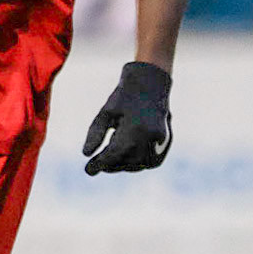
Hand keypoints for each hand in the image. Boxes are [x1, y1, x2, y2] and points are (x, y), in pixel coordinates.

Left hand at [82, 61, 172, 175]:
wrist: (151, 83)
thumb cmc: (125, 96)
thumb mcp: (106, 111)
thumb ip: (95, 133)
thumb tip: (86, 154)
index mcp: (135, 128)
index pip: (114, 154)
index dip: (100, 164)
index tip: (89, 170)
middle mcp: (151, 136)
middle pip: (127, 161)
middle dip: (110, 165)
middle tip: (97, 163)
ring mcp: (162, 140)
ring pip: (139, 164)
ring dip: (123, 164)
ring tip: (111, 153)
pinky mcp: (167, 142)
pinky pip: (150, 161)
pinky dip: (137, 162)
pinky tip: (125, 154)